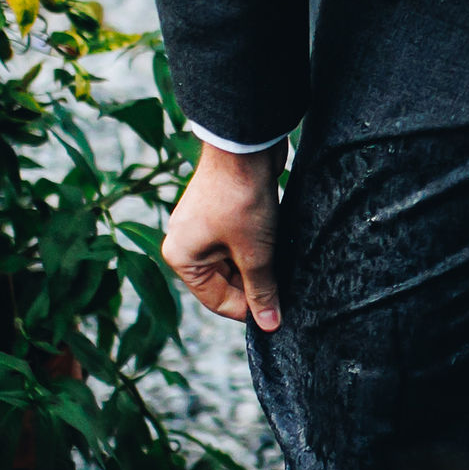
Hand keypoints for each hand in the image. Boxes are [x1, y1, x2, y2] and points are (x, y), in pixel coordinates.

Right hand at [163, 140, 282, 330]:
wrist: (246, 144)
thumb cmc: (242, 200)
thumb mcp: (255, 253)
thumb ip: (262, 290)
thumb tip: (270, 324)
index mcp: (181, 256)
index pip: (216, 300)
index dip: (249, 311)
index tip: (277, 318)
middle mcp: (185, 242)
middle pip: (225, 281)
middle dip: (255, 287)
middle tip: (286, 294)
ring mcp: (203, 226)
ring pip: (235, 261)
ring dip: (259, 267)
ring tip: (284, 268)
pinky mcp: (221, 212)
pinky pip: (240, 242)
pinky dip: (258, 249)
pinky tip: (279, 249)